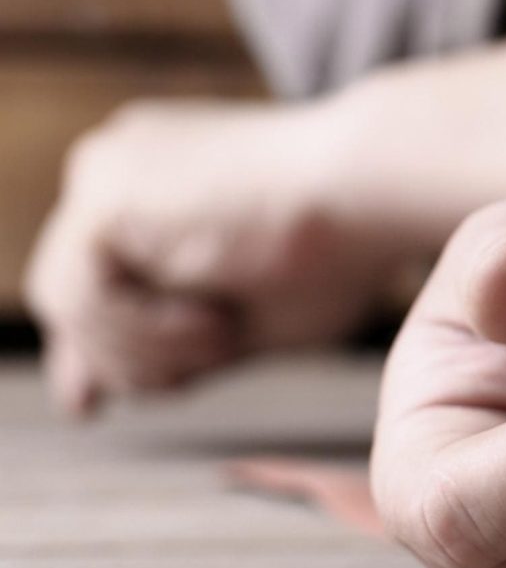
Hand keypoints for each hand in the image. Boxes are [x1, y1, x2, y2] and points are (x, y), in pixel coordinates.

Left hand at [26, 96, 392, 415]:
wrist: (375, 190)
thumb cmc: (340, 250)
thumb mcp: (236, 316)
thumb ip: (155, 348)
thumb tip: (77, 402)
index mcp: (151, 181)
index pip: (88, 279)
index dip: (103, 345)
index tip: (97, 403)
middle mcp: (115, 164)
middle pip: (69, 298)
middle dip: (127, 353)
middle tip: (216, 350)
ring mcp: (104, 171)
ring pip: (68, 305)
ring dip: (147, 348)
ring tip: (226, 335)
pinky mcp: (105, 193)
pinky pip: (83, 298)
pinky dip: (146, 331)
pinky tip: (212, 321)